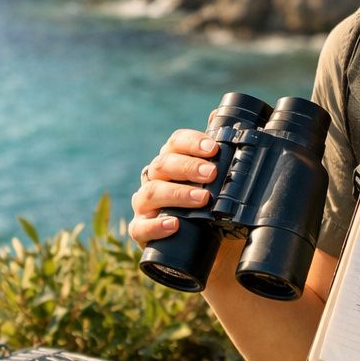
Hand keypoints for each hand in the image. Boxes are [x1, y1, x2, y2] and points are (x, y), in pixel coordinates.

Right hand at [128, 129, 219, 245]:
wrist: (206, 246)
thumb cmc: (210, 206)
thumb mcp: (218, 181)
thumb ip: (217, 151)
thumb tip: (217, 115)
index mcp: (172, 161)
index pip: (176, 142)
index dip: (193, 142)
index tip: (213, 148)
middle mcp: (155, 179)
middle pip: (164, 164)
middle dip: (188, 166)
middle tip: (212, 173)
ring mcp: (145, 205)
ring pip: (152, 192)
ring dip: (178, 193)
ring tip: (202, 198)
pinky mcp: (141, 230)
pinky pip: (141, 227)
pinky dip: (156, 226)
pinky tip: (173, 225)